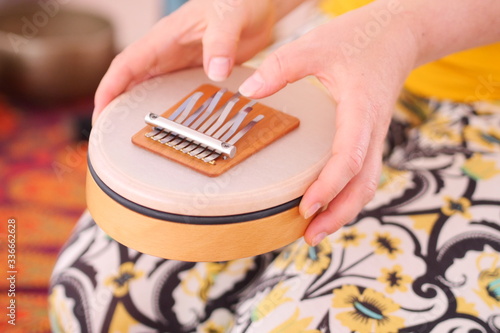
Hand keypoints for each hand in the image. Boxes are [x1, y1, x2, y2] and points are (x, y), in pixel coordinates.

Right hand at [93, 0, 276, 122]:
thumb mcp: (229, 17)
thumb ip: (221, 42)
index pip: (126, 64)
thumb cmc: (238, 1)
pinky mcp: (196, 72)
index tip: (101, 113)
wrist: (256, 5)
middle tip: (110, 137)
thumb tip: (215, 71)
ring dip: (140, 111)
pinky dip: (167, 110)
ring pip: (150, 90)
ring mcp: (180, 64)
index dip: (110, 89)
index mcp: (164, 38)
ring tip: (135, 139)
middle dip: (117, 107)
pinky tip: (172, 128)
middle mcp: (167, 53)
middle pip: (131, 82)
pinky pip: (174, 93)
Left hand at [238, 0, 418, 245]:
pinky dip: (346, 194)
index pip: (349, 158)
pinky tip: (328, 203)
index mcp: (361, 110)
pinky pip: (362, 173)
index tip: (305, 208)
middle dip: (339, 215)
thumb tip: (248, 92)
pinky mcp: (369, 136)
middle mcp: (372, 129)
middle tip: (310, 237)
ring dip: (344, 210)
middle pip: (363, 184)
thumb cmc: (361, 38)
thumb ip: (282, 67)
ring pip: (366, 184)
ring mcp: (373, 135)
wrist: (399, 34)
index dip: (329, 186)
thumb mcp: (317, 45)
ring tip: (316, 231)